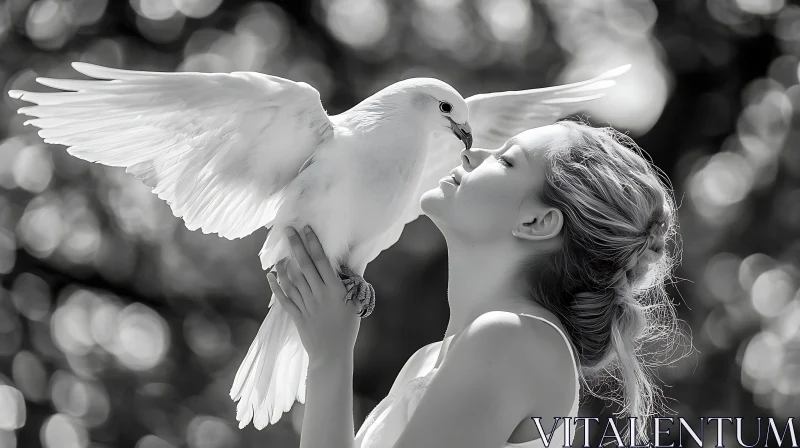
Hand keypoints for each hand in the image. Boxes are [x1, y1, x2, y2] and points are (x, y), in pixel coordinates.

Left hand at [267, 225, 359, 365]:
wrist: (332, 354)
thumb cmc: (348, 328)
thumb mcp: (355, 302)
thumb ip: (352, 283)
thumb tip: (350, 263)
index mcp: (334, 289)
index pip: (321, 261)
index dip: (313, 243)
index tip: (307, 229)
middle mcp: (317, 294)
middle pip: (304, 265)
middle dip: (296, 245)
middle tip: (288, 229)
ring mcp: (305, 305)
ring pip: (291, 279)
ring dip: (285, 264)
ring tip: (280, 252)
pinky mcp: (296, 315)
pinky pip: (283, 298)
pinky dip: (276, 286)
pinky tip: (271, 275)